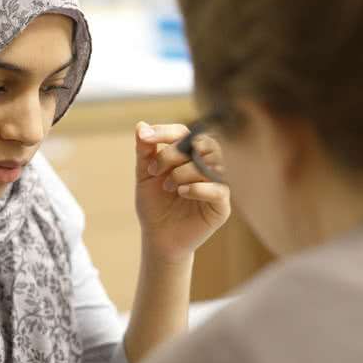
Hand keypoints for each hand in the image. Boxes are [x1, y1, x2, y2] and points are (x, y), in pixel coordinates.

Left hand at [134, 122, 230, 262]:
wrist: (157, 237)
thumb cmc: (154, 204)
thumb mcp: (145, 175)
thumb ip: (145, 151)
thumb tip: (140, 125)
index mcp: (190, 155)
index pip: (184, 133)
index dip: (165, 132)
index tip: (145, 138)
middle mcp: (207, 165)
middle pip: (200, 144)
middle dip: (173, 153)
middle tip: (155, 170)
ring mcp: (218, 184)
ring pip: (210, 164)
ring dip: (183, 172)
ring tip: (167, 187)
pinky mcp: (222, 205)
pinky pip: (219, 189)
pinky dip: (198, 187)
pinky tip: (181, 193)